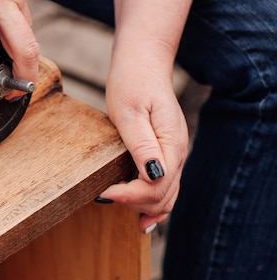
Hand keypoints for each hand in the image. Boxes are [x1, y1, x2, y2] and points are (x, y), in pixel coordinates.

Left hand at [97, 0, 195, 232]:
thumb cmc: (132, 83)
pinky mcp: (166, 150)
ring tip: (125, 216)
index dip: (128, 195)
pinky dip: (154, 201)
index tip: (101, 193)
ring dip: (146, 207)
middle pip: (163, 195)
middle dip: (134, 203)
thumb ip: (141, 145)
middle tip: (104, 198)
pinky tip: (142, 214)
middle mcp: (178, 152)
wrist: (143, 63)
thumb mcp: (130, 112)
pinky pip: (166, 183)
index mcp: (170, 144)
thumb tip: (152, 175)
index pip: (156, 186)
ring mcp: (174, 152)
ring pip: (168, 194)